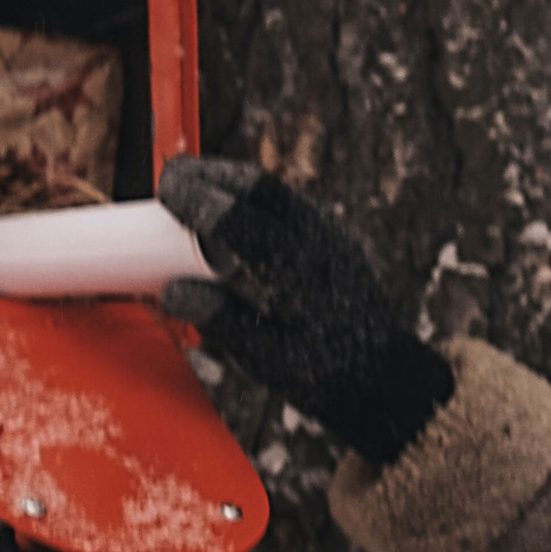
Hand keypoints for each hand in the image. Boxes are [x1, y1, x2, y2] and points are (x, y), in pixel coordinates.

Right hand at [158, 157, 453, 467]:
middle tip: (170, 181)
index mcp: (303, 273)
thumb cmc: (328, 376)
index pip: (244, 221)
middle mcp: (320, 242)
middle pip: (259, 188)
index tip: (166, 194)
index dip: (201, 201)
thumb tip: (171, 293)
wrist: (384, 376)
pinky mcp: (329, 235)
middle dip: (209, 175)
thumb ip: (223, 323)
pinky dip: (250, 198)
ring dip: (229, 181)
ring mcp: (329, 233)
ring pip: (274, 190)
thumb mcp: (270, 362)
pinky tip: (226, 210)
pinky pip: (285, 203)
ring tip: (189, 186)